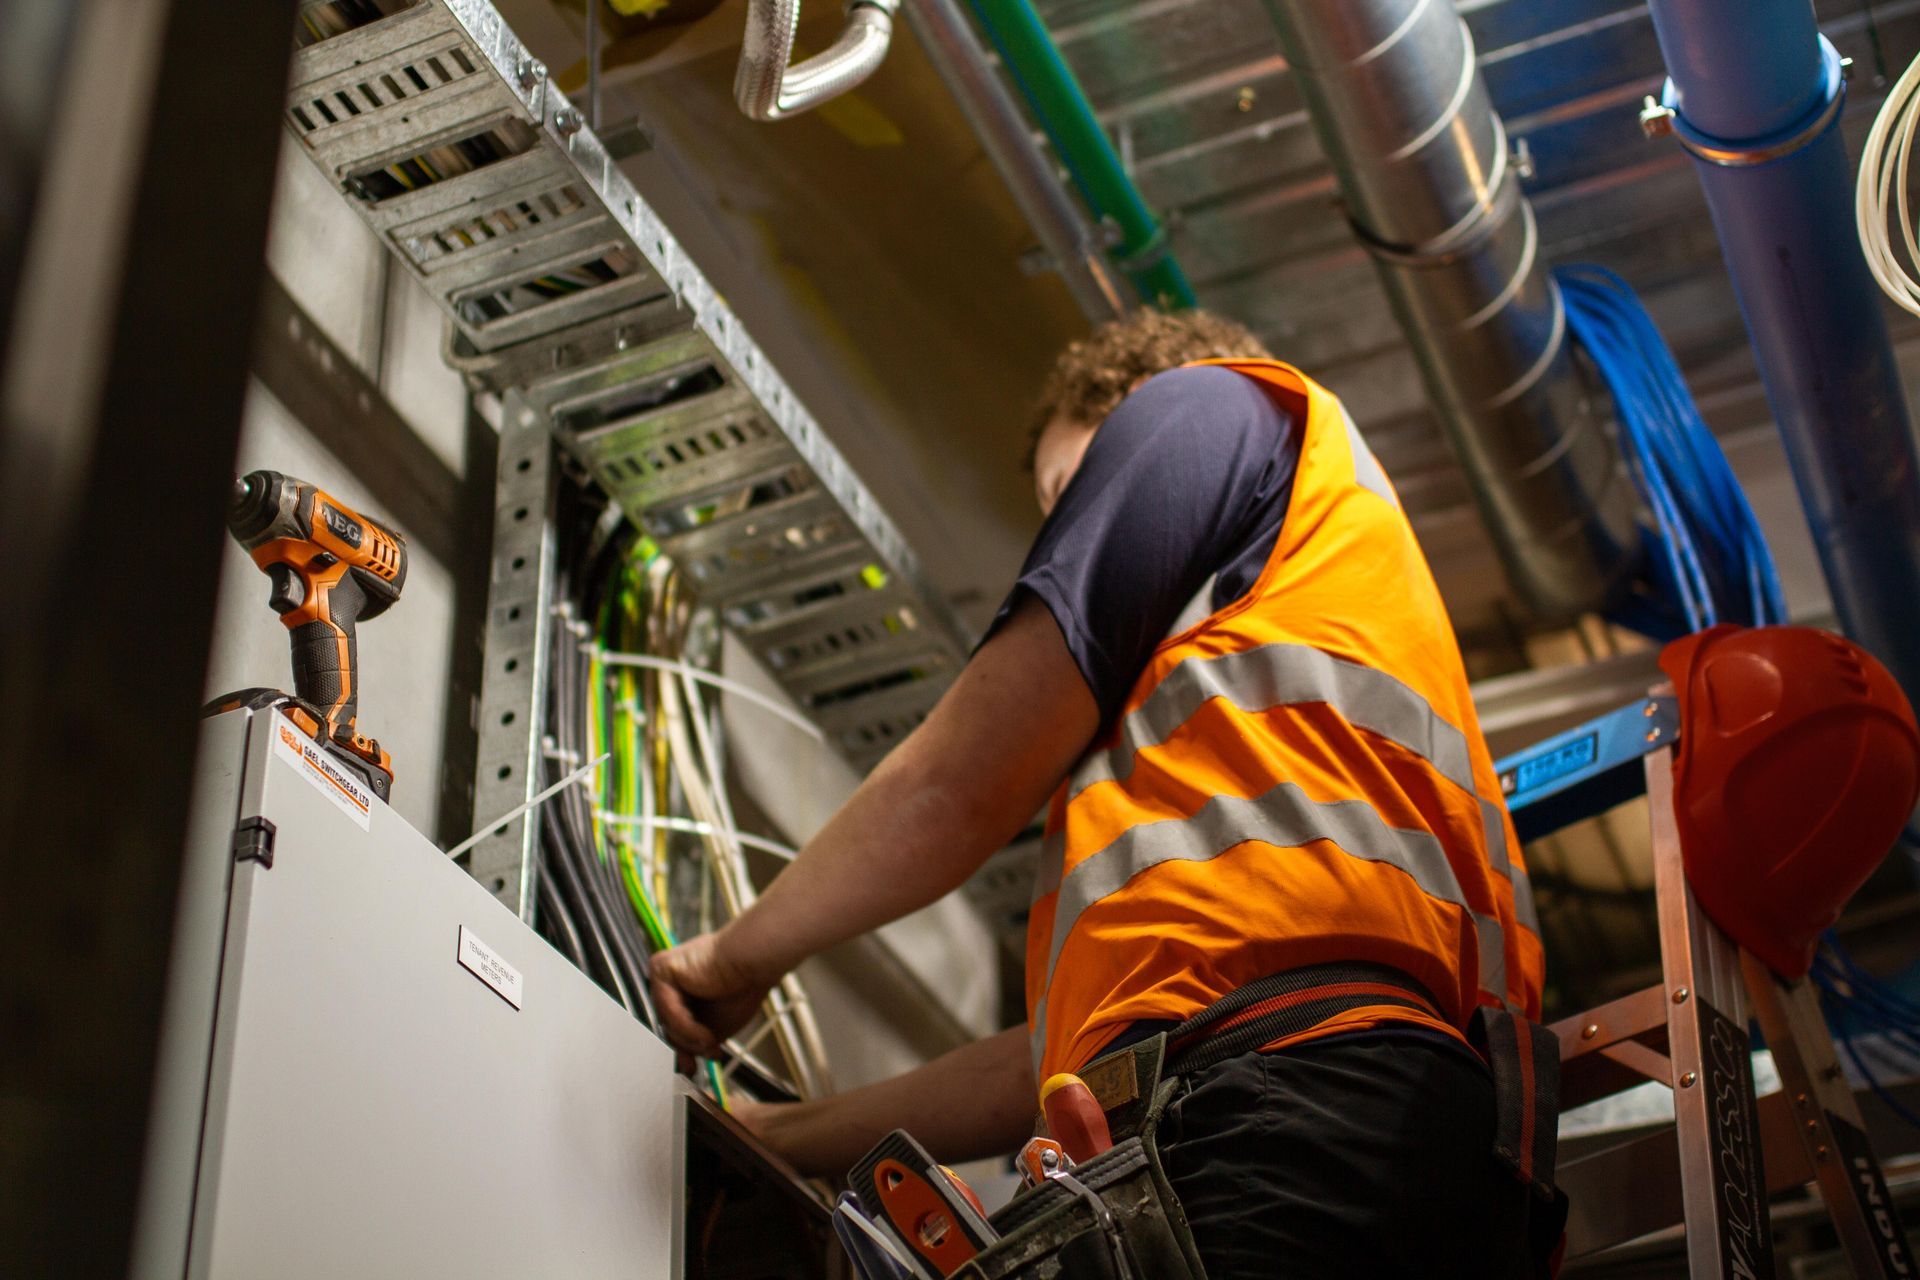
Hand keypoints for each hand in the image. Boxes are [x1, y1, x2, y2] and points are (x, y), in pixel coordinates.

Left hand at [649, 929, 771, 1055]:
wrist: (753, 961)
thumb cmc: (743, 987)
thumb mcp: (716, 1025)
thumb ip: (696, 1039)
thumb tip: (683, 1060)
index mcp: (684, 987)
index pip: (673, 1023)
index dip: (684, 1048)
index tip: (693, 1066)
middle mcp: (671, 979)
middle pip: (667, 1024)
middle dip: (684, 1047)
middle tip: (697, 1063)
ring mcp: (664, 973)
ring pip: (667, 1020)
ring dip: (690, 1039)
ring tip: (711, 1044)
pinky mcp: (662, 969)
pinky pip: (668, 1009)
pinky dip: (687, 1027)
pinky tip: (706, 1035)